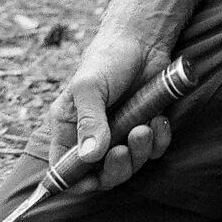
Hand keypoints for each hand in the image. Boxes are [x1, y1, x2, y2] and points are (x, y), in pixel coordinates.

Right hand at [42, 33, 173, 193]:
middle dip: (115, 169)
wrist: (143, 41)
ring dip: (139, 152)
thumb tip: (88, 157)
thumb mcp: (89, 87)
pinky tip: (158, 119)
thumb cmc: (107, 59)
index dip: (74, 180)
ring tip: (144, 126)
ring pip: (129, 166)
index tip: (92, 180)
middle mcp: (91, 134)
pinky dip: (158, 141)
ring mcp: (118, 134)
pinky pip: (152, 151)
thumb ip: (88, 122)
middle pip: (99, 175)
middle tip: (123, 150)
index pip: (63, 167)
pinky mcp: (143, 129)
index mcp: (67, 125)